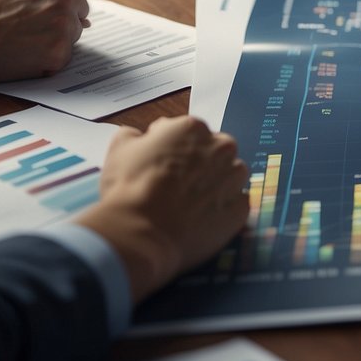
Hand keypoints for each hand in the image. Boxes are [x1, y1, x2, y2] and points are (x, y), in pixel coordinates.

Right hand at [0, 0, 89, 83]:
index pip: (78, 0)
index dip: (59, 4)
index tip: (41, 9)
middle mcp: (67, 17)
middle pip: (76, 21)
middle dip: (57, 21)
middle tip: (26, 23)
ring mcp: (62, 42)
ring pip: (69, 40)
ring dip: (52, 39)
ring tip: (21, 36)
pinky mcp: (54, 63)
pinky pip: (60, 58)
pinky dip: (46, 57)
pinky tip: (22, 51)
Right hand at [76, 116, 248, 300]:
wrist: (140, 232)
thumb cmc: (129, 187)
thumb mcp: (120, 149)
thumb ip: (135, 136)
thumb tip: (139, 137)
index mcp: (193, 128)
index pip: (186, 132)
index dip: (172, 149)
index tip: (162, 165)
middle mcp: (221, 148)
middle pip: (215, 151)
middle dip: (200, 164)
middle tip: (177, 185)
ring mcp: (234, 179)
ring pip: (230, 176)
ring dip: (216, 185)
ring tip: (191, 203)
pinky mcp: (240, 209)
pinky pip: (234, 205)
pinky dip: (221, 210)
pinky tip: (200, 219)